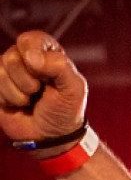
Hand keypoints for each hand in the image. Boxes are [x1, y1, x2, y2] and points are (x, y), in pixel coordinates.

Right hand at [0, 30, 87, 148]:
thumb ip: (59, 66)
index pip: (30, 40)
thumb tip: (31, 56)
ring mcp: (10, 72)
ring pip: (1, 72)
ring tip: (31, 100)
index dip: (34, 58)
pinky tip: (19, 105)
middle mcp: (25, 57)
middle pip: (12, 57)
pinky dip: (9, 100)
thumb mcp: (74, 89)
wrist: (52, 139)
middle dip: (28, 81)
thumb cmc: (65, 111)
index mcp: (46, 51)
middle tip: (40, 93)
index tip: (46, 77)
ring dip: (19, 94)